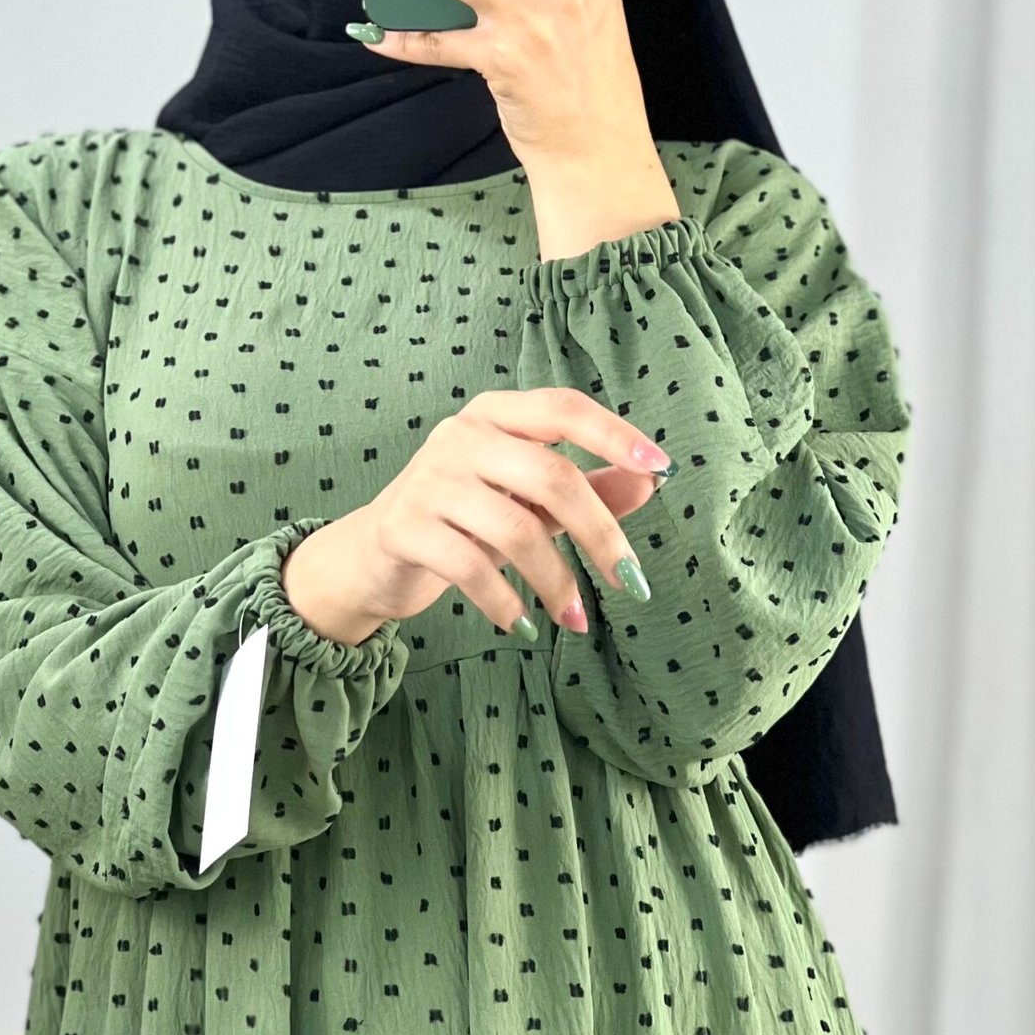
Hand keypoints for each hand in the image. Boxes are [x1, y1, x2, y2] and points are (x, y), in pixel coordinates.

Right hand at [281, 385, 673, 644]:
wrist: (373, 556)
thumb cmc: (464, 520)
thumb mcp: (529, 500)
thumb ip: (588, 488)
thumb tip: (651, 482)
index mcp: (496, 415)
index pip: (563, 408)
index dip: (614, 434)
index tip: (661, 469)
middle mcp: (460, 435)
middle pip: (551, 476)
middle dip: (600, 535)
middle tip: (631, 583)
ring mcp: (428, 479)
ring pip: (516, 528)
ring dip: (557, 582)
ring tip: (576, 620)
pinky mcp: (404, 527)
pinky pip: (472, 567)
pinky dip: (507, 603)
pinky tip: (524, 626)